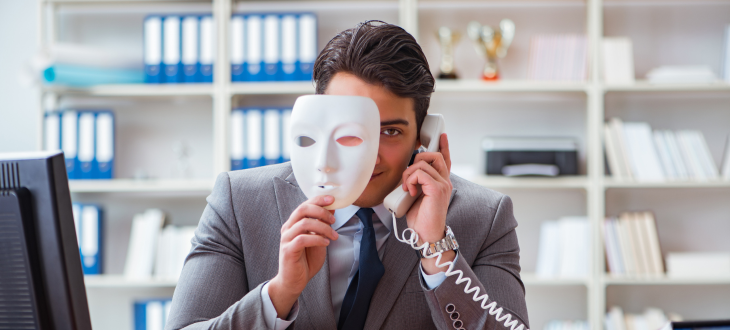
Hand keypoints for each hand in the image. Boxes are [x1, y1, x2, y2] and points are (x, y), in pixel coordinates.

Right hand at [268, 195, 338, 317]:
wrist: (294, 281)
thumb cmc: (305, 261)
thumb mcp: (318, 240)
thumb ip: (322, 226)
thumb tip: (332, 209)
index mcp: (294, 223)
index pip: (305, 205)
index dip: (318, 200)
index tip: (332, 199)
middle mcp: (288, 228)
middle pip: (303, 209)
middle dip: (321, 211)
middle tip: (334, 220)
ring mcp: (286, 239)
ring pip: (304, 223)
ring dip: (323, 228)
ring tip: (333, 236)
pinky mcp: (288, 250)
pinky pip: (303, 239)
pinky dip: (317, 239)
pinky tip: (326, 243)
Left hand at [401, 133, 455, 273]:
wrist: (426, 235)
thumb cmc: (420, 219)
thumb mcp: (417, 196)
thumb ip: (417, 182)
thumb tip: (407, 174)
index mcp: (441, 183)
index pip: (445, 160)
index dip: (444, 146)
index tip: (442, 135)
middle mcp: (445, 182)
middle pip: (434, 155)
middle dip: (417, 159)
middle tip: (408, 177)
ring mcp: (443, 184)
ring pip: (423, 163)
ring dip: (409, 173)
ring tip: (407, 187)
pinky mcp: (437, 189)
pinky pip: (420, 173)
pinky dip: (410, 180)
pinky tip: (410, 192)